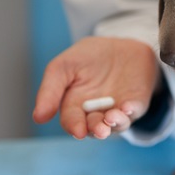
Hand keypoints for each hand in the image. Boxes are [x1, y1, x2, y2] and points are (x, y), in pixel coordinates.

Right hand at [33, 37, 160, 138]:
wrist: (119, 45)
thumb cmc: (88, 56)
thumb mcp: (64, 66)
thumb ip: (50, 89)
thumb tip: (38, 118)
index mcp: (74, 105)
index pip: (72, 120)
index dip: (74, 126)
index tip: (77, 130)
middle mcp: (95, 113)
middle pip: (94, 127)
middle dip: (96, 129)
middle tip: (99, 129)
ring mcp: (116, 110)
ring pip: (115, 125)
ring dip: (114, 123)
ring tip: (112, 117)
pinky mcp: (135, 103)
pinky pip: (134, 111)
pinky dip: (131, 111)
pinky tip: (127, 107)